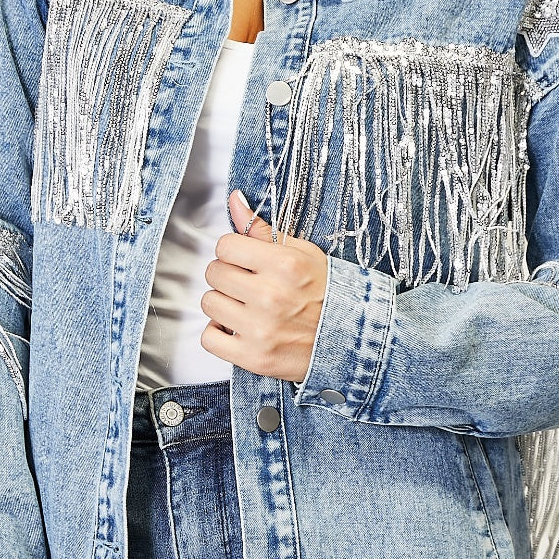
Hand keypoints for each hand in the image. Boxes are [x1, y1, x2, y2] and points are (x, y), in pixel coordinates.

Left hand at [200, 189, 326, 381]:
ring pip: (209, 303)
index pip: (225, 246)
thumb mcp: (302, 253)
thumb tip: (234, 201)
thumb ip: (262, 229)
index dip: (232, 251)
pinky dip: (218, 334)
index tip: (243, 260)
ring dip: (223, 303)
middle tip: (246, 283)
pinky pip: (210, 339)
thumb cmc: (326, 293)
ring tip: (244, 305)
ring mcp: (261, 329)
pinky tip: (235, 328)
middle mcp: (271, 296)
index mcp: (284, 265)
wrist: (349, 340)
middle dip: (227, 275)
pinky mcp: (254, 357)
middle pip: (214, 272)